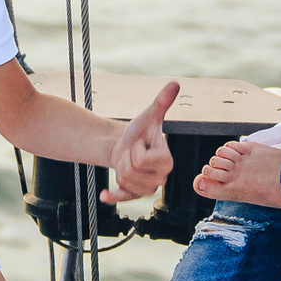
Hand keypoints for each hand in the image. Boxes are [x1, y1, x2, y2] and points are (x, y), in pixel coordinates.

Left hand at [102, 80, 179, 201]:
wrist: (124, 144)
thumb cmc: (139, 131)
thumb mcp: (149, 115)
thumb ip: (162, 101)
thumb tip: (175, 83)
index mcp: (168, 161)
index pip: (142, 159)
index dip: (136, 148)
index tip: (140, 143)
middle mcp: (161, 177)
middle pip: (131, 170)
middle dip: (126, 157)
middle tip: (133, 152)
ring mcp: (149, 188)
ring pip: (124, 180)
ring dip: (120, 167)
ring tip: (128, 160)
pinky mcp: (135, 195)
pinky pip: (123, 198)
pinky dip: (112, 196)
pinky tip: (104, 195)